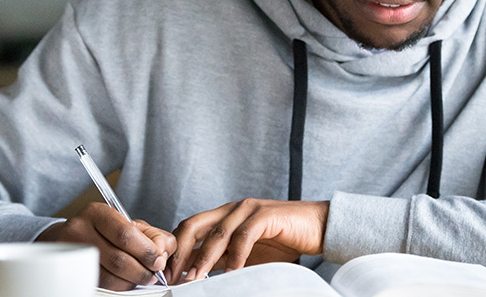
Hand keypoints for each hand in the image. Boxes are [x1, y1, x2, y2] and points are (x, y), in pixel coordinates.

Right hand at [36, 202, 175, 289]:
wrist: (72, 238)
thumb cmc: (107, 231)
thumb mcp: (131, 224)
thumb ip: (153, 236)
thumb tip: (163, 253)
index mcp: (98, 213)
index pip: (125, 234)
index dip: (146, 251)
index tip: (158, 261)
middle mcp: (80, 230)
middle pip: (118, 259)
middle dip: (142, 270)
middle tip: (153, 274)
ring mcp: (73, 253)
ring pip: (109, 277)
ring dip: (131, 281)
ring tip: (140, 277)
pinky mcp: (73, 271)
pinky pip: (101, 285)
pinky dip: (119, 286)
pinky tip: (126, 280)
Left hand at [167, 199, 328, 283]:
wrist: (319, 228)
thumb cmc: (284, 241)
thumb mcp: (246, 253)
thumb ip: (223, 259)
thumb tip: (196, 274)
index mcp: (224, 215)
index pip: (189, 228)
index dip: (175, 250)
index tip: (166, 274)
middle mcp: (232, 209)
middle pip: (194, 225)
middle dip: (181, 252)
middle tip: (174, 276)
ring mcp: (248, 209)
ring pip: (217, 233)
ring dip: (204, 258)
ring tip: (195, 278)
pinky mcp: (266, 215)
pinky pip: (244, 236)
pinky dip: (235, 256)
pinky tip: (231, 273)